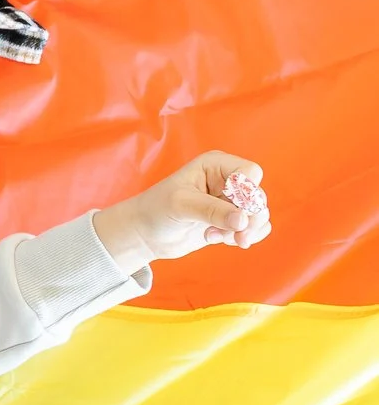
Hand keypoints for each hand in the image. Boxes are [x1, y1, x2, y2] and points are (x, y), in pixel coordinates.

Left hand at [91, 151, 273, 272]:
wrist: (145, 234)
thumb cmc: (156, 210)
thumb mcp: (182, 206)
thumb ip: (212, 211)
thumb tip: (243, 221)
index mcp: (215, 165)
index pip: (250, 172)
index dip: (248, 193)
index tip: (236, 212)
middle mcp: (227, 180)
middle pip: (258, 196)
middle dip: (250, 218)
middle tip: (235, 235)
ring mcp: (230, 201)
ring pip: (259, 214)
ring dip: (245, 230)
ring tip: (216, 236)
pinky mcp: (231, 221)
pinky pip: (256, 228)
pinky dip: (243, 237)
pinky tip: (218, 239)